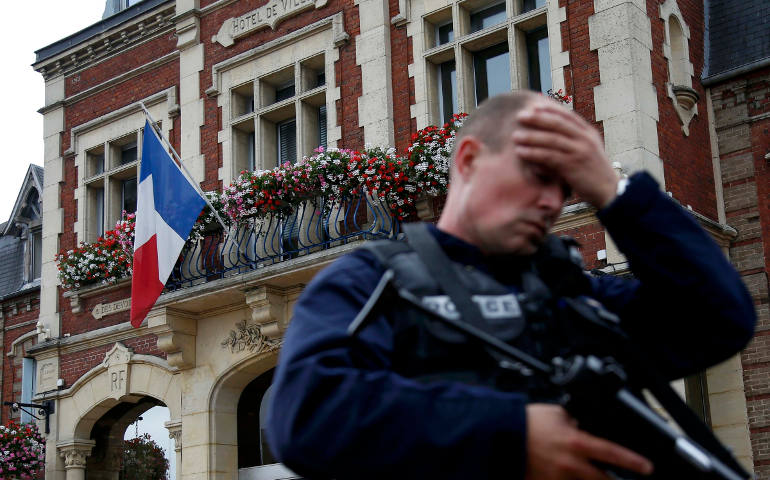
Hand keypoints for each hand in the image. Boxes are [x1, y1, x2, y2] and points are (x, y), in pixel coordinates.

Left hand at [512, 101, 618, 208]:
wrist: (609, 191)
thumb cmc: (593, 173)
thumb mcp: (588, 152)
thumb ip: (574, 141)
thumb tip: (553, 135)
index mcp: (589, 133)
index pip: (568, 116)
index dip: (550, 109)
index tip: (534, 106)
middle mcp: (585, 139)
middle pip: (558, 124)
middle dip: (537, 118)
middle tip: (520, 116)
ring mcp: (580, 151)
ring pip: (551, 139)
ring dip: (531, 137)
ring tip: (515, 136)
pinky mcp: (573, 166)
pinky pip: (549, 157)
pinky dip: (533, 153)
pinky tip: (521, 152)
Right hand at [525, 404, 653, 479]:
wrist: (499, 435)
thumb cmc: (526, 422)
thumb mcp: (556, 413)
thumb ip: (574, 421)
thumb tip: (583, 425)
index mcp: (577, 443)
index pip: (613, 453)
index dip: (633, 462)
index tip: (647, 468)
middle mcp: (571, 465)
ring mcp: (557, 478)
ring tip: (594, 477)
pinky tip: (567, 477)